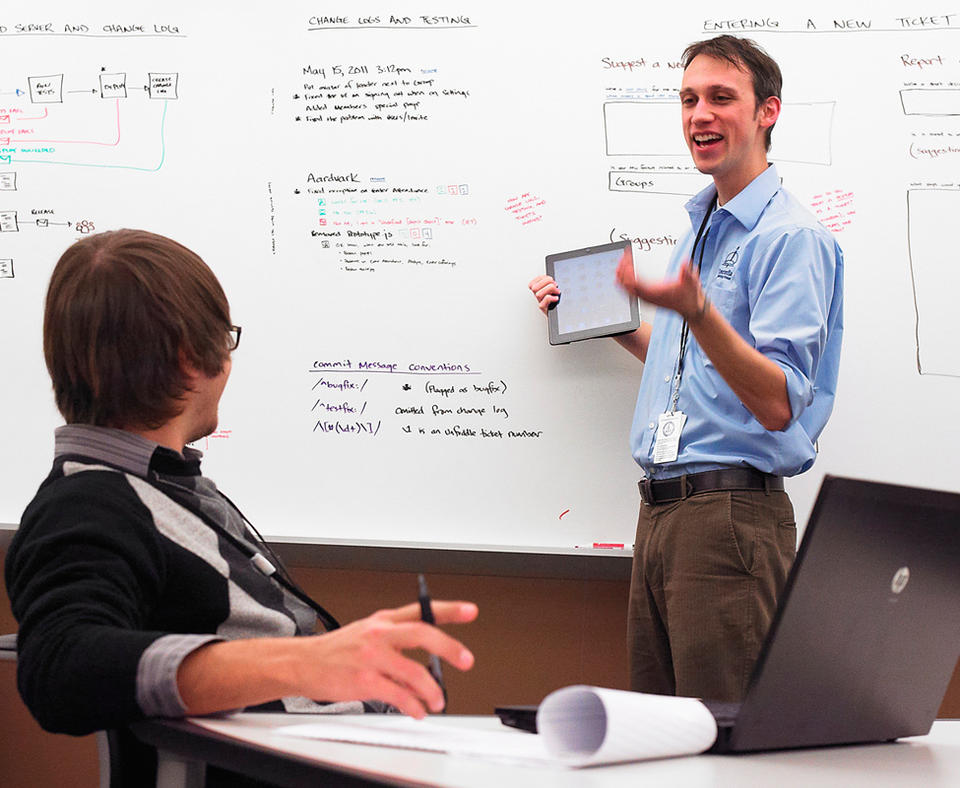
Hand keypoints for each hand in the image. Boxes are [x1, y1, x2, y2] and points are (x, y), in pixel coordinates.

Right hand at [292, 600, 477, 717]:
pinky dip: (412, 705)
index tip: (470, 611)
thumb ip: (398, 645)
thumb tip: (426, 668)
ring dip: (432, 689)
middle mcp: (380, 634)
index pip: (421, 610)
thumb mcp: (368, 635)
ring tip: (438, 700)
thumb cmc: (336, 651)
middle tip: (465, 660)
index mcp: (383, 621)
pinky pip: (397, 695)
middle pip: (422, 634)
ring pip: (413, 670)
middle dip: (449, 647)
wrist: (303, 662)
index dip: (449, 609)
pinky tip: (417, 710)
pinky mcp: (364, 680)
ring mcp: (372, 657)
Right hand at [528, 274, 559, 314]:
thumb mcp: (551, 290)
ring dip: (550, 289)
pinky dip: (551, 298)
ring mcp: (540, 302)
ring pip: (538, 294)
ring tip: (557, 291)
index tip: (550, 279)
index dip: (541, 278)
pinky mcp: (544, 308)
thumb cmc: (554, 301)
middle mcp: (537, 296)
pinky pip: (545, 301)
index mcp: (537, 291)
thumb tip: (552, 280)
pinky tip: (556, 298)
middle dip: (546, 282)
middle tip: (554, 284)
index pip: (533, 283)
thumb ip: (549, 284)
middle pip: (534, 288)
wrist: (557, 312)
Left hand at [616, 251, 703, 321]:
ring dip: (622, 275)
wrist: (691, 308)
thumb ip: (687, 272)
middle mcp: (647, 297)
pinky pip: (630, 291)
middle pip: (626, 285)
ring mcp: (646, 299)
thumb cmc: (690, 297)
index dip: (627, 271)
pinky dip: (625, 281)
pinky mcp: (646, 298)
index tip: (626, 259)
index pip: (634, 283)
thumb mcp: (692, 282)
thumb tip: (685, 262)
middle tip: (623, 256)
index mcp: (654, 293)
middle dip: (622, 270)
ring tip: (622, 261)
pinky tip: (625, 272)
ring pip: (626, 289)